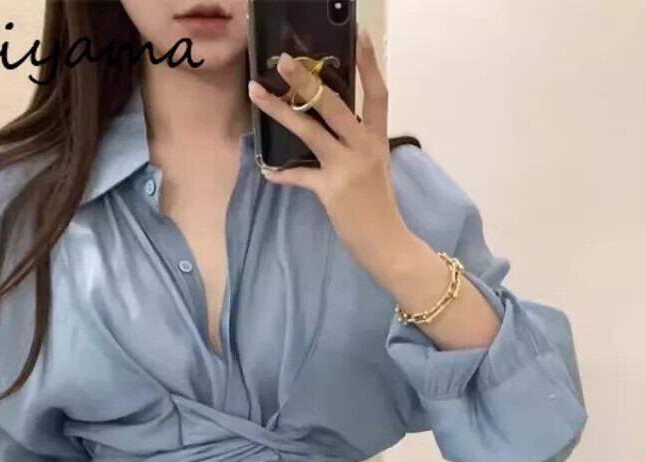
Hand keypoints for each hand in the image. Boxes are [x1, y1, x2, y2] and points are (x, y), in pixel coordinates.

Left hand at [247, 29, 415, 279]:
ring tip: (257, 94)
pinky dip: (282, 175)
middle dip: (307, 80)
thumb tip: (330, 130)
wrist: (387, 243)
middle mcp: (364, 147)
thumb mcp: (375, 169)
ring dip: (281, 111)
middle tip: (283, 60)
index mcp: (377, 139)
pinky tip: (267, 171)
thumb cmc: (378, 207)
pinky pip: (300, 176)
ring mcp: (347, 167)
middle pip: (335, 103)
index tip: (361, 34)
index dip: (370, 64)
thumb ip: (356, 146)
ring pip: (310, 131)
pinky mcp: (331, 190)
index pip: (377, 94)